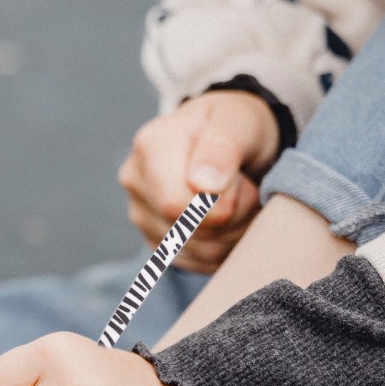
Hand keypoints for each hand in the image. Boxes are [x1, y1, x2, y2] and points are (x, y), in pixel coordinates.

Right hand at [118, 90, 279, 272]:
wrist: (231, 138)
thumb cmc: (236, 126)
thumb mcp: (239, 122)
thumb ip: (222, 149)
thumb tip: (201, 185)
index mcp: (151, 145)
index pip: (175, 205)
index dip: (220, 206)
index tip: (243, 182)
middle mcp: (136, 180)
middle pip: (186, 232)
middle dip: (232, 218)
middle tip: (249, 189)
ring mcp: (141, 213)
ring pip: (196, 252)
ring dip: (233, 234)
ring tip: (240, 201)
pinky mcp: (156, 240)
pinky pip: (197, 263)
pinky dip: (224, 247)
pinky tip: (229, 220)